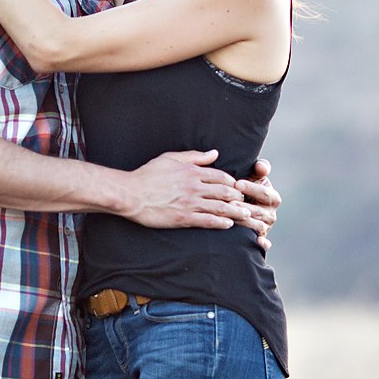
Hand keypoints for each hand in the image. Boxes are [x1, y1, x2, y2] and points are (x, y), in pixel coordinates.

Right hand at [120, 150, 253, 230]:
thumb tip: (214, 153)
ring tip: (246, 215)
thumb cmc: (148, 175)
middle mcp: (194, 187)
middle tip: (247, 202)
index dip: (233, 183)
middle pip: (225, 192)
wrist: (131, 194)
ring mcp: (190, 203)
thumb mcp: (171, 158)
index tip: (239, 187)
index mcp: (192, 172)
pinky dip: (220, 223)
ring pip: (220, 207)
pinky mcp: (183, 218)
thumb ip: (195, 156)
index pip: (221, 176)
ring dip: (236, 212)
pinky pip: (207, 221)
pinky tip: (229, 224)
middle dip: (238, 197)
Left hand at [236, 158, 280, 250]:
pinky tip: (258, 241)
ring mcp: (266, 227)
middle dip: (244, 207)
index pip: (263, 193)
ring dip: (245, 223)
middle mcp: (271, 214)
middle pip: (258, 211)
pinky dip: (263, 243)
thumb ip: (260, 169)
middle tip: (230, 202)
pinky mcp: (260, 239)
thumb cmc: (248, 188)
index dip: (251, 188)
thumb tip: (261, 166)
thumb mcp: (255, 177)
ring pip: (256, 226)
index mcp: (273, 198)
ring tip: (231, 218)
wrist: (244, 206)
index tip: (237, 183)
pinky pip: (264, 243)